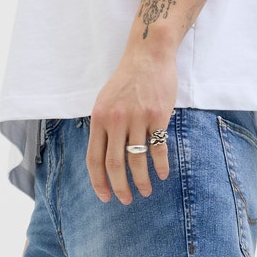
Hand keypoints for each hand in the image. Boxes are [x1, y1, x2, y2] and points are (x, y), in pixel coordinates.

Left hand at [87, 49, 176, 203]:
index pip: (94, 159)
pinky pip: (158, 147)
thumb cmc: (127, 80)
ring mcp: (137, 118)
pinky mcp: (157, 115)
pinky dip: (161, 165)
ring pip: (137, 159)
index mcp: (99, 118)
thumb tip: (103, 158)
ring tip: (146, 191)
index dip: (98, 182)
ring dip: (141, 180)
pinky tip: (162, 174)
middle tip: (126, 200)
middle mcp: (115, 120)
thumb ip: (103, 127)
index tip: (105, 197)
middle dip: (119, 187)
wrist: (149, 56)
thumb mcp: (105, 101)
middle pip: (114, 164)